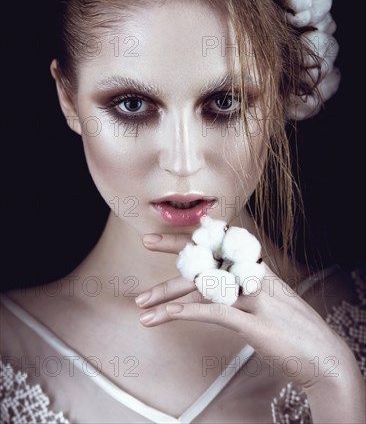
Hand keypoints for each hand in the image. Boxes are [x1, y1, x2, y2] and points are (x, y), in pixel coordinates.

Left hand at [136, 232, 358, 393]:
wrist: (326, 359)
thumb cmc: (293, 332)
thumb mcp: (266, 302)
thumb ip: (242, 288)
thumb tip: (215, 284)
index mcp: (258, 269)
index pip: (220, 244)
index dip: (193, 235)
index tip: (169, 230)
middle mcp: (256, 277)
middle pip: (209, 257)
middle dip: (175, 249)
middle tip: (145, 241)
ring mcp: (256, 298)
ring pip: (204, 286)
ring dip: (167, 294)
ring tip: (141, 304)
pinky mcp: (255, 323)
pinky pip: (212, 312)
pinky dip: (184, 313)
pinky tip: (163, 316)